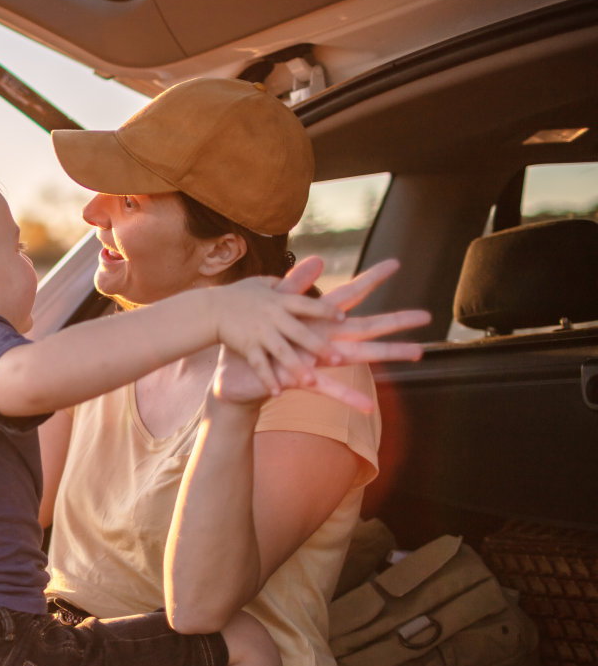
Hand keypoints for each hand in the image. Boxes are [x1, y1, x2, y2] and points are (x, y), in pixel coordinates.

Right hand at [212, 256, 344, 396]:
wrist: (208, 309)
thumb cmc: (237, 295)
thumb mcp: (263, 282)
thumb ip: (290, 281)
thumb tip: (315, 266)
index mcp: (279, 300)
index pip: (307, 305)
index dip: (325, 311)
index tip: (343, 318)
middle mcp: (272, 317)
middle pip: (299, 332)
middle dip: (318, 346)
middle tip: (338, 359)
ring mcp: (258, 333)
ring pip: (281, 352)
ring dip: (296, 366)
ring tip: (310, 380)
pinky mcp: (246, 347)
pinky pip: (259, 365)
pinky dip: (267, 379)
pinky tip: (278, 392)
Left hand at [212, 257, 430, 409]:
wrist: (236, 374)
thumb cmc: (256, 340)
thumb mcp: (274, 306)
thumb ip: (295, 285)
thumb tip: (317, 258)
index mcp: (317, 319)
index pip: (349, 295)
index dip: (371, 279)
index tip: (394, 263)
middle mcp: (325, 339)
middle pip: (366, 326)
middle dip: (396, 320)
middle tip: (427, 315)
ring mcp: (318, 360)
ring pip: (358, 356)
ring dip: (387, 353)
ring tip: (418, 351)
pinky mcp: (304, 379)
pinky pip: (328, 389)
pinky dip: (347, 396)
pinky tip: (369, 407)